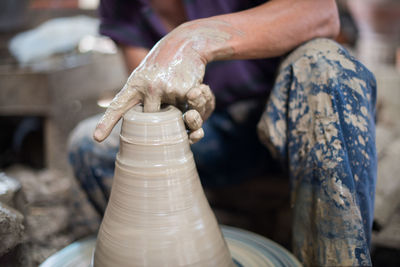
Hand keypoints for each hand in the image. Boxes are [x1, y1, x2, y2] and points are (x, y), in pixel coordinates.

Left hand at [93, 21, 226, 143]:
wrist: (186, 43)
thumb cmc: (163, 63)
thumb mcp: (143, 76)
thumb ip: (139, 97)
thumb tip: (141, 124)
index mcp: (134, 85)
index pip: (118, 106)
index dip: (106, 123)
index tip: (97, 138)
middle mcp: (148, 88)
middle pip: (150, 121)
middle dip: (159, 123)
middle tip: (167, 109)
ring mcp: (167, 90)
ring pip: (174, 118)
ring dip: (180, 113)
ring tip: (181, 99)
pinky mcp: (185, 91)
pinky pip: (189, 110)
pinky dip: (192, 106)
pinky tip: (191, 92)